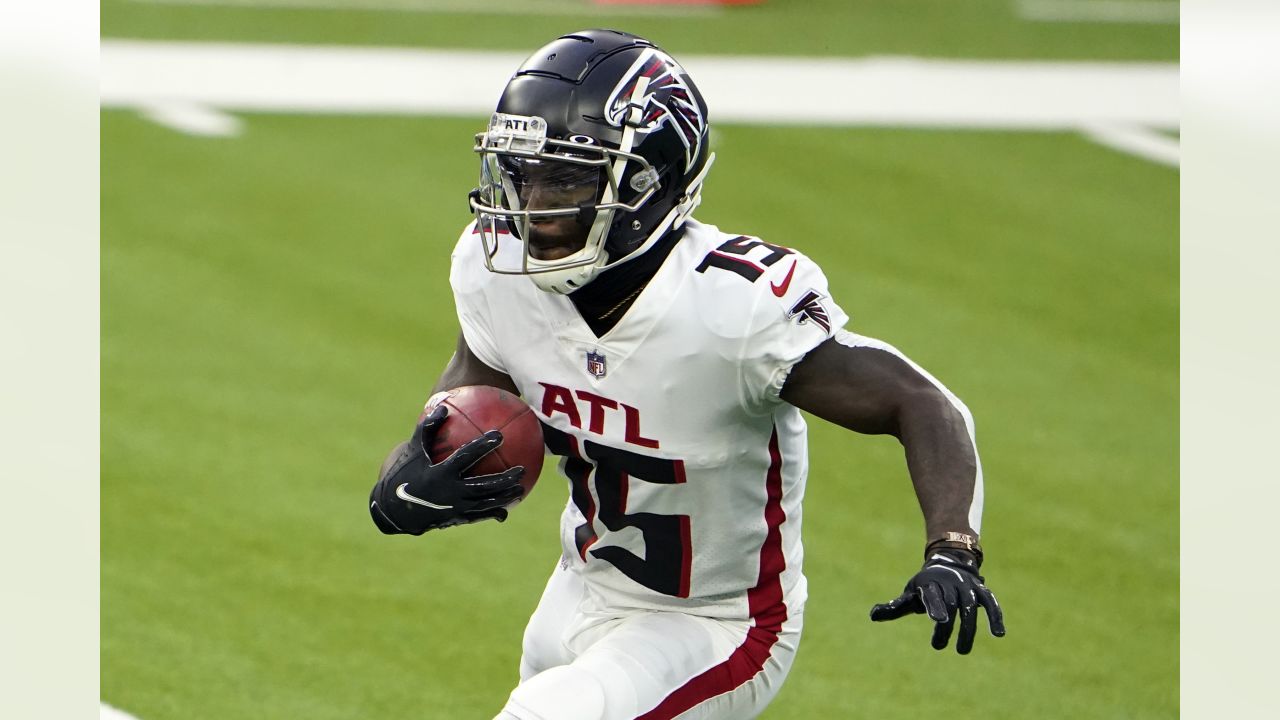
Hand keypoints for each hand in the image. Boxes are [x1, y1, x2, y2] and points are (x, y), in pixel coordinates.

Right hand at [368, 405, 524, 534]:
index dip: (482, 446)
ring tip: (522, 488)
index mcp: (440, 473)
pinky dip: (494, 512)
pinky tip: (507, 509)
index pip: (466, 457)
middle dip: (504, 479)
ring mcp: (454, 508)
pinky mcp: (455, 519)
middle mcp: (449, 492)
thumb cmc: (404, 473)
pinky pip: (479, 516)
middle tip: (521, 469)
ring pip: (485, 504)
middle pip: (483, 486)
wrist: (393, 509)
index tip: (499, 435)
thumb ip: (428, 427)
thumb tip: (444, 406)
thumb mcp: (412, 449)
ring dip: (505, 497)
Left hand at [869, 548, 1005, 653]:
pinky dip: (995, 617)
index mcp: (930, 584)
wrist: (948, 564)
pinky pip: (991, 604)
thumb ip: (894, 607)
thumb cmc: (925, 587)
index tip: (938, 619)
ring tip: (962, 651)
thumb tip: (872, 616)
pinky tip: (998, 634)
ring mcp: (968, 587)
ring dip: (968, 630)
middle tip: (938, 646)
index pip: (932, 595)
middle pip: (951, 605)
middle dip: (947, 626)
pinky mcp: (982, 593)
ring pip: (970, 608)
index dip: (935, 606)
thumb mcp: (910, 595)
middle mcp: (950, 584)